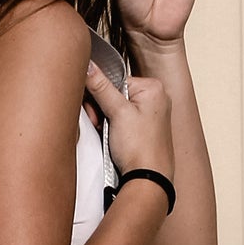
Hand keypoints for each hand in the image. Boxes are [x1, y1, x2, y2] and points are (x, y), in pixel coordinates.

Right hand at [83, 59, 172, 177]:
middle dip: (102, 109)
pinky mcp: (145, 127)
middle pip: (114, 92)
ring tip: (108, 134)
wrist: (148, 179)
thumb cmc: (141, 148)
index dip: (100, 95)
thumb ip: (101, 87)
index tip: (96, 111)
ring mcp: (151, 113)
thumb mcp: (117, 113)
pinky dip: (113, 127)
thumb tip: (88, 65)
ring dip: (105, 120)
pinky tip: (113, 138)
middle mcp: (155, 97)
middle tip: (101, 125)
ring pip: (116, 107)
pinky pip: (122, 119)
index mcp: (153, 87)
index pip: (115, 79)